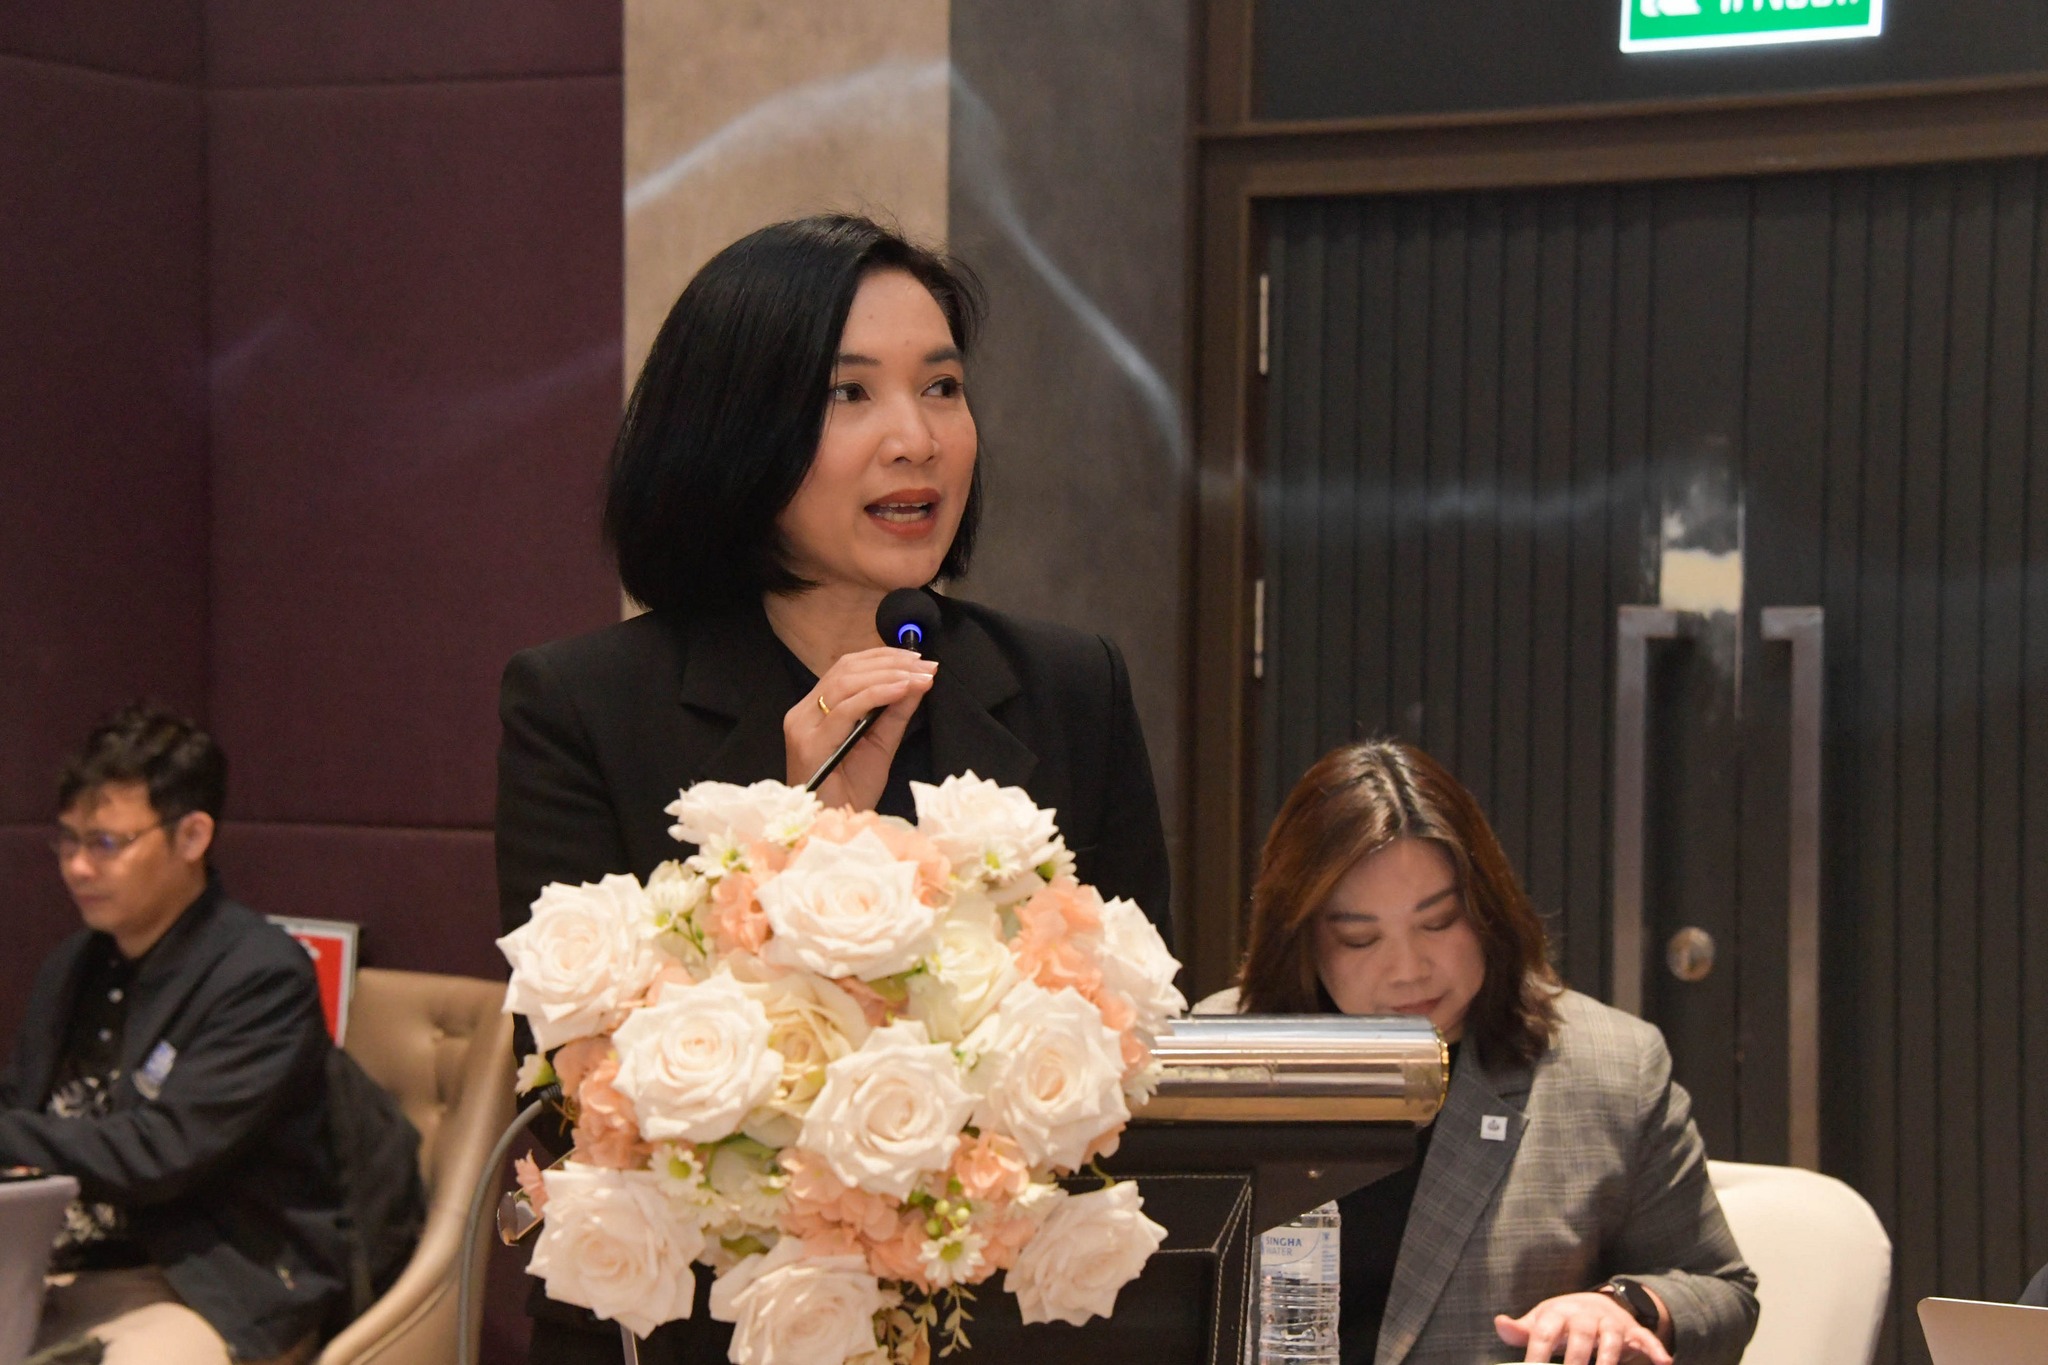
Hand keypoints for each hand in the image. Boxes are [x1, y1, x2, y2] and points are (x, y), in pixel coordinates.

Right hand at [784, 647, 937, 810]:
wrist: (833, 828)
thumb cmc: (852, 791)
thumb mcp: (881, 744)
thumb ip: (896, 711)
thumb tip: (919, 679)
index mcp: (815, 710)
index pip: (847, 668)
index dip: (884, 657)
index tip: (919, 659)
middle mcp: (803, 713)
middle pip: (846, 669)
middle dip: (891, 662)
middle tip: (925, 665)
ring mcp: (802, 727)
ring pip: (845, 683)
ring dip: (889, 674)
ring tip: (918, 676)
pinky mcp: (809, 744)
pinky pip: (846, 709)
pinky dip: (877, 694)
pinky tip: (902, 689)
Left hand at [1494, 1291, 1671, 1364]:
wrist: (1594, 1303)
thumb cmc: (1561, 1320)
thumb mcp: (1540, 1321)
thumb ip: (1521, 1330)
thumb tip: (1500, 1323)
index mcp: (1559, 1312)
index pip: (1546, 1331)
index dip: (1538, 1353)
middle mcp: (1587, 1314)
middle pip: (1582, 1335)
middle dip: (1576, 1359)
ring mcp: (1611, 1323)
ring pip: (1613, 1339)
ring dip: (1609, 1359)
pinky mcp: (1632, 1332)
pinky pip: (1647, 1339)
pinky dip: (1656, 1350)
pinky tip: (1665, 1362)